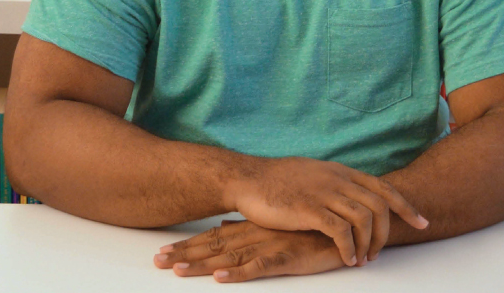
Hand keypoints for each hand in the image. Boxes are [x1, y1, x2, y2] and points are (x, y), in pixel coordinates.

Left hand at [154, 220, 348, 281]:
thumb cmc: (309, 228)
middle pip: (213, 247)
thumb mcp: (272, 226)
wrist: (345, 225)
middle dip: (185, 255)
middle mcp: (256, 234)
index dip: (187, 246)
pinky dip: (241, 273)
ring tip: (178, 271)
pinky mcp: (288, 258)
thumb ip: (244, 227)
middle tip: (157, 261)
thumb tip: (220, 226)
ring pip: (230, 257)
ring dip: (203, 265)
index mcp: (251, 228)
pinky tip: (223, 278)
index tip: (162, 252)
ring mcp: (271, 245)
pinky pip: (260, 267)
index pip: (212, 237)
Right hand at [222, 156, 426, 265]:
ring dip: (368, 245)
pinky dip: (349, 248)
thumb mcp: (315, 174)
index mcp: (341, 172)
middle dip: (386, 234)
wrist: (249, 180)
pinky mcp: (309, 209)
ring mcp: (324, 193)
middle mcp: (338, 180)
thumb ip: (336, 183)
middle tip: (378, 254)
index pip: (383, 188)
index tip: (421, 222)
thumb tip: (353, 195)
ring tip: (361, 261)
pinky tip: (347, 260)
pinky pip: (341, 231)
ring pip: (364, 219)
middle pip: (379, 206)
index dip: (406, 206)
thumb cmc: (279, 181)